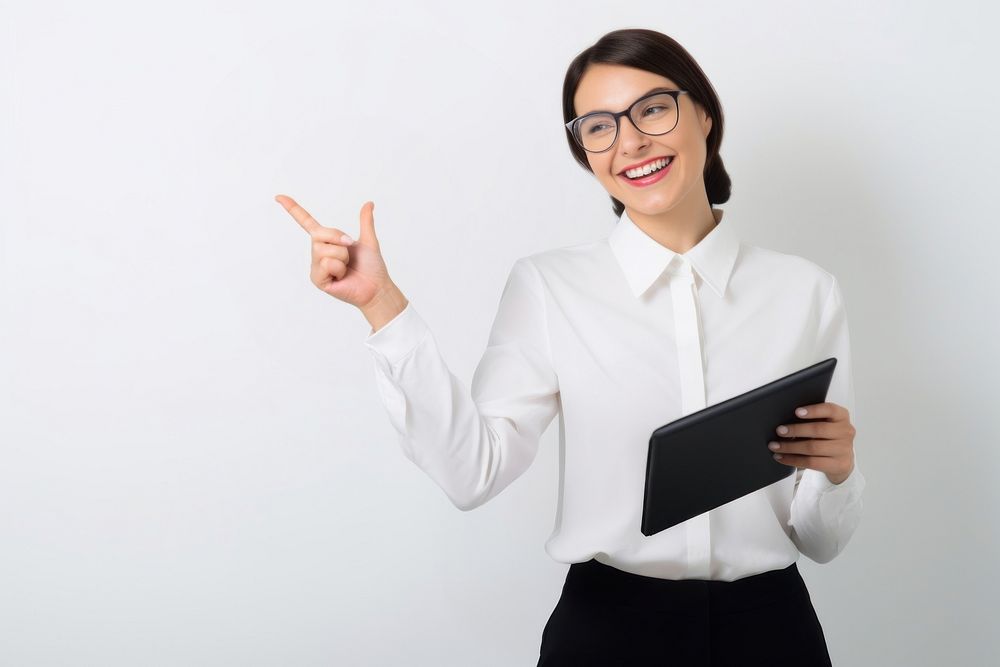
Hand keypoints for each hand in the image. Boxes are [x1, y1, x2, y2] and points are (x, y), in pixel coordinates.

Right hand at [275, 195, 391, 307]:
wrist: (377, 287)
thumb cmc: (372, 267)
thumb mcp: (368, 240)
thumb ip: (365, 222)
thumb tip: (369, 203)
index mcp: (327, 241)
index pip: (306, 222)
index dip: (293, 209)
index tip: (279, 197)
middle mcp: (318, 252)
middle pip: (318, 234)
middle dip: (338, 239)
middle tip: (350, 251)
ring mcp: (316, 266)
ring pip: (323, 250)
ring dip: (342, 256)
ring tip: (347, 267)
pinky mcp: (317, 279)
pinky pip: (325, 264)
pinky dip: (339, 268)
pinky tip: (341, 277)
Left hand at [768, 402, 855, 484]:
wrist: (841, 460)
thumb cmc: (828, 437)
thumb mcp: (824, 423)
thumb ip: (811, 418)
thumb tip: (785, 418)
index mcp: (841, 416)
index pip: (830, 409)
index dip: (813, 410)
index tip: (796, 412)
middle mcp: (845, 431)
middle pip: (818, 430)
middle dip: (796, 430)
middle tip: (779, 431)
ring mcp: (844, 449)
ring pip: (812, 448)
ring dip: (790, 447)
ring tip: (775, 446)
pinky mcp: (839, 465)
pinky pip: (812, 463)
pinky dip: (793, 460)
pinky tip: (782, 457)